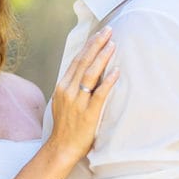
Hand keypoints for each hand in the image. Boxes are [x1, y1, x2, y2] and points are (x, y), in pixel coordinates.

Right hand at [48, 26, 118, 160]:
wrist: (61, 148)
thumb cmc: (66, 126)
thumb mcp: (64, 102)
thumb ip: (73, 87)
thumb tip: (87, 72)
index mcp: (62, 86)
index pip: (77, 60)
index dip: (89, 45)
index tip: (99, 34)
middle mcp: (68, 91)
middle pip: (84, 62)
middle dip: (97, 44)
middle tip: (108, 30)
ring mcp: (78, 102)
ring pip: (91, 74)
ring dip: (103, 57)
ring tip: (113, 44)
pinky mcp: (88, 113)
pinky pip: (100, 94)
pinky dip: (108, 81)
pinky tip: (117, 71)